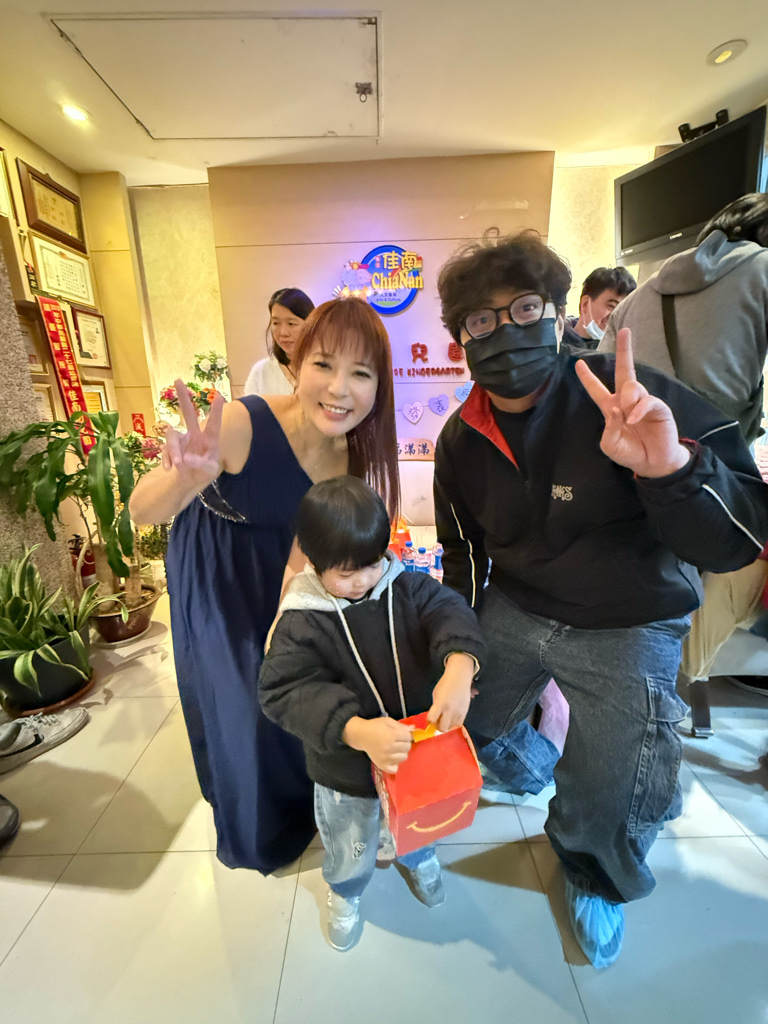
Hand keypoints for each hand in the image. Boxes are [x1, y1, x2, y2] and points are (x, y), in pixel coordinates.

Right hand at [161, 378, 225, 489]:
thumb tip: (185, 458)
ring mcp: (181, 439)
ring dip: (173, 450)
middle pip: (188, 413)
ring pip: (172, 437)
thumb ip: (201, 465)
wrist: (190, 479)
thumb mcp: (208, 471)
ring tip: (177, 465)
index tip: (219, 395)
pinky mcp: (171, 446)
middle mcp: (195, 434)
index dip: (216, 411)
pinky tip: (169, 469)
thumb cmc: (205, 471)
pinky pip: (165, 449)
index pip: (214, 424)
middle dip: (183, 396)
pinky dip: (167, 459)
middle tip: (177, 379)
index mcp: (210, 439)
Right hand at [343, 716, 413, 772]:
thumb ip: (401, 726)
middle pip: (407, 747)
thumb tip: (414, 729)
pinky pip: (395, 769)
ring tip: (394, 748)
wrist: (360, 735)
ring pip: (404, 757)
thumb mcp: (388, 721)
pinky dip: (395, 764)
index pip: (408, 737)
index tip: (402, 733)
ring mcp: (386, 758)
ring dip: (401, 752)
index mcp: (391, 735)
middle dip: (404, 742)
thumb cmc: (375, 726)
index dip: (406, 734)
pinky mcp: (382, 765)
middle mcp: (389, 748)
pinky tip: (391, 758)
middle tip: (397, 740)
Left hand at [427, 653, 474, 730]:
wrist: (459, 677)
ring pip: (451, 728)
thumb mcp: (436, 694)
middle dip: (438, 726)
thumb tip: (434, 717)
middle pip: (442, 728)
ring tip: (445, 718)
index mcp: (440, 703)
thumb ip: (435, 706)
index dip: (429, 720)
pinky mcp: (465, 712)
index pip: (432, 719)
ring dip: (446, 725)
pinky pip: (458, 724)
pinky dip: (454, 723)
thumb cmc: (446, 683)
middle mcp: (450, 709)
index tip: (430, 718)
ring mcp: (458, 712)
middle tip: (437, 721)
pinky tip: (452, 716)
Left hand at [575, 329, 690, 477]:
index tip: (578, 363)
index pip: (597, 389)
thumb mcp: (610, 445)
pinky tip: (635, 419)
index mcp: (612, 408)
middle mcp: (627, 401)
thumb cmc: (630, 453)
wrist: (653, 464)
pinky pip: (646, 400)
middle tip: (624, 331)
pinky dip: (639, 409)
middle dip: (624, 350)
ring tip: (630, 418)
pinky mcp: (658, 407)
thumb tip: (615, 408)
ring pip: (632, 385)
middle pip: (624, 370)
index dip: (588, 377)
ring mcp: (643, 402)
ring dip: (628, 399)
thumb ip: (608, 428)